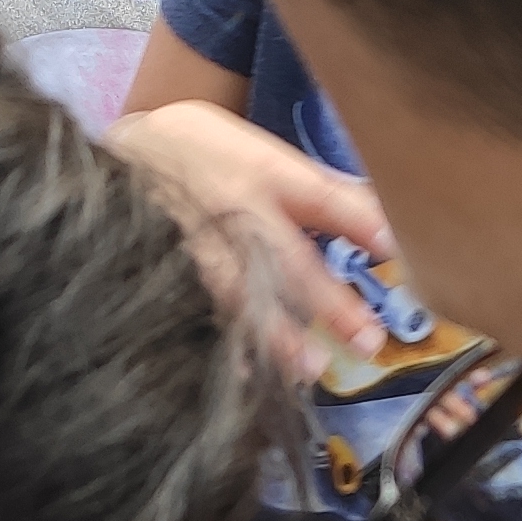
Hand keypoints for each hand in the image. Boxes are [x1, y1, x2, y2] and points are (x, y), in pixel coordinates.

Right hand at [106, 103, 394, 377]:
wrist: (126, 150)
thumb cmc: (207, 149)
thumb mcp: (262, 148)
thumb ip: (318, 185)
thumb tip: (382, 213)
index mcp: (266, 172)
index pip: (322, 198)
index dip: (359, 221)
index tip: (395, 248)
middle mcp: (237, 211)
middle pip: (286, 258)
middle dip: (327, 301)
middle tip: (367, 338)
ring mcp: (202, 246)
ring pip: (243, 294)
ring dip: (277, 333)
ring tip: (309, 368)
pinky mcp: (176, 273)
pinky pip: (201, 312)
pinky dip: (224, 343)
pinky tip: (245, 372)